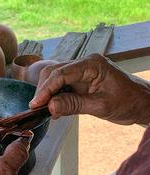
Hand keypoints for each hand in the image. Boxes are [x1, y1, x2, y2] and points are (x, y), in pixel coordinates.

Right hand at [30, 54, 149, 124]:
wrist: (141, 103)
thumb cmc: (128, 102)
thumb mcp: (101, 105)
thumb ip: (74, 105)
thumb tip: (50, 106)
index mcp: (92, 64)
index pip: (61, 73)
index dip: (46, 89)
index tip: (36, 104)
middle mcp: (84, 64)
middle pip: (54, 73)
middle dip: (43, 90)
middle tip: (37, 108)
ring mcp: (81, 72)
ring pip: (55, 79)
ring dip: (48, 94)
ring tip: (44, 110)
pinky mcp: (80, 81)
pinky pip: (62, 87)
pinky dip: (55, 97)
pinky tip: (54, 109)